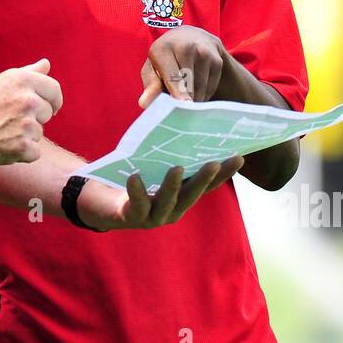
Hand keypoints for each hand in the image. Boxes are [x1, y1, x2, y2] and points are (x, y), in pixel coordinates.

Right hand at [0, 58, 62, 165]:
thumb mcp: (0, 81)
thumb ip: (27, 73)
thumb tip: (46, 64)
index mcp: (23, 80)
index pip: (54, 91)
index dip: (51, 101)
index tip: (46, 108)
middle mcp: (28, 100)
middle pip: (48, 114)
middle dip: (32, 119)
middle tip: (5, 120)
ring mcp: (25, 124)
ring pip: (39, 134)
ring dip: (24, 137)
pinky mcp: (20, 147)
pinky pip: (34, 153)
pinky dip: (20, 154)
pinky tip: (0, 146)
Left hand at [73, 156, 244, 230]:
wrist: (104, 204)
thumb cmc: (136, 181)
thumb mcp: (156, 167)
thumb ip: (172, 156)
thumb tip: (187, 125)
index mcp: (182, 198)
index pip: (207, 186)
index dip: (224, 174)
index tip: (239, 157)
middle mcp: (173, 210)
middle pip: (191, 195)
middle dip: (204, 179)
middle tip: (215, 162)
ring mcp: (153, 216)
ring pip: (167, 201)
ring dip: (173, 185)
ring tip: (177, 168)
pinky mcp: (132, 217)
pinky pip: (137, 204)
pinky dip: (137, 190)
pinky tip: (135, 177)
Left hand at [139, 27, 227, 106]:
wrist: (191, 38)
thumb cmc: (165, 59)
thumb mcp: (152, 69)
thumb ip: (150, 86)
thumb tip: (143, 103)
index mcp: (163, 48)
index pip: (172, 76)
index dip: (178, 91)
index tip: (184, 103)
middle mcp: (185, 46)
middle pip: (188, 85)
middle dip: (184, 102)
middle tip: (178, 110)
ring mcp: (204, 52)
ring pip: (200, 89)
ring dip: (194, 99)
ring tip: (185, 93)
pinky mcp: (217, 60)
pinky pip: (210, 88)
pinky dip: (203, 94)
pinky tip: (197, 86)